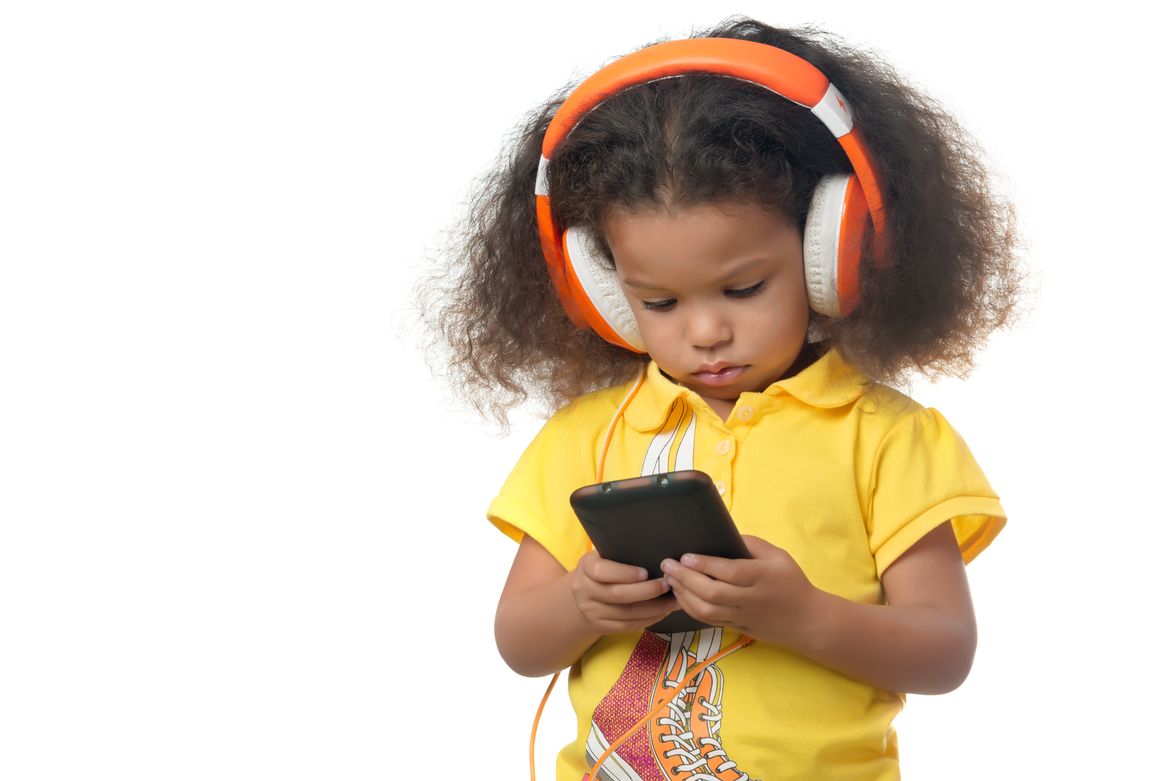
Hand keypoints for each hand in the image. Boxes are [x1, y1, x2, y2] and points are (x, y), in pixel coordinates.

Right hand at [568, 551, 679, 634]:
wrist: (579, 597)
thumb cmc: (600, 570)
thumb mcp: (601, 557)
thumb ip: (620, 555)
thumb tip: (655, 551)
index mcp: (585, 567)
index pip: (601, 571)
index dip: (624, 573)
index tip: (646, 572)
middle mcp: (585, 590)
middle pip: (618, 594)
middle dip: (647, 591)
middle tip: (668, 584)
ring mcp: (592, 611)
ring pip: (627, 613)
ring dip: (654, 608)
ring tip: (673, 600)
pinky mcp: (601, 626)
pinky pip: (628, 626)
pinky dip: (648, 619)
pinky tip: (662, 612)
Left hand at [660, 535, 822, 647]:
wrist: (807, 621)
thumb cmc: (792, 582)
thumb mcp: (778, 556)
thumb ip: (751, 544)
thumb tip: (723, 535)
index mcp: (762, 577)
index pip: (729, 572)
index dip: (705, 565)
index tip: (685, 556)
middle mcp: (751, 599)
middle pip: (713, 592)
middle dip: (686, 579)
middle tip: (667, 565)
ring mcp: (743, 616)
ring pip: (707, 610)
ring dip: (684, 595)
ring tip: (670, 579)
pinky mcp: (737, 628)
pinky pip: (709, 620)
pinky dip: (691, 608)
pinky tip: (680, 596)